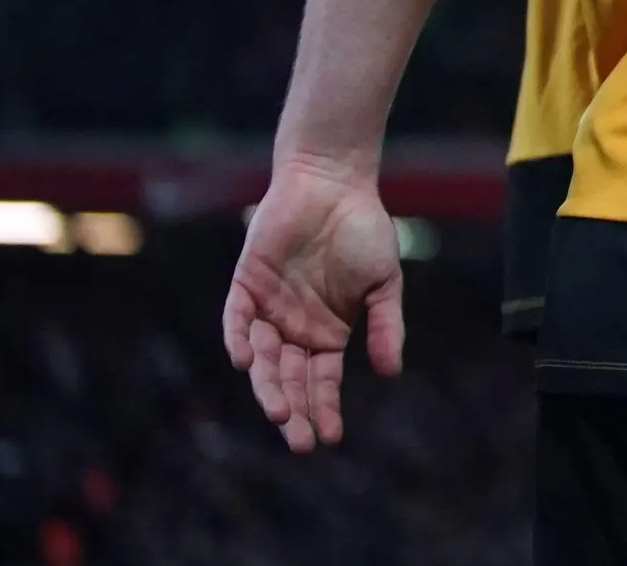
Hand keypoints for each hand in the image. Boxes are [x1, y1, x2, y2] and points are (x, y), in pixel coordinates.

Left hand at [220, 154, 404, 453]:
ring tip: (278, 414)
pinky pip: (236, 321)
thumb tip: (390, 372)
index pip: (321, 380)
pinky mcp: (246, 285)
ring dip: (268, 387)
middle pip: (289, 379)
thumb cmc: (364, 231)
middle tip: (299, 442)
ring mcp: (268, 308)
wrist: (333, 185)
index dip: (324, 408)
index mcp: (327, 332)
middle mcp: (294, 327)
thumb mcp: (385, 282)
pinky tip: (248, 362)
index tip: (330, 436)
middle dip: (293, 411)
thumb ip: (385, 326)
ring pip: (262, 360)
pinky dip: (239, 341)